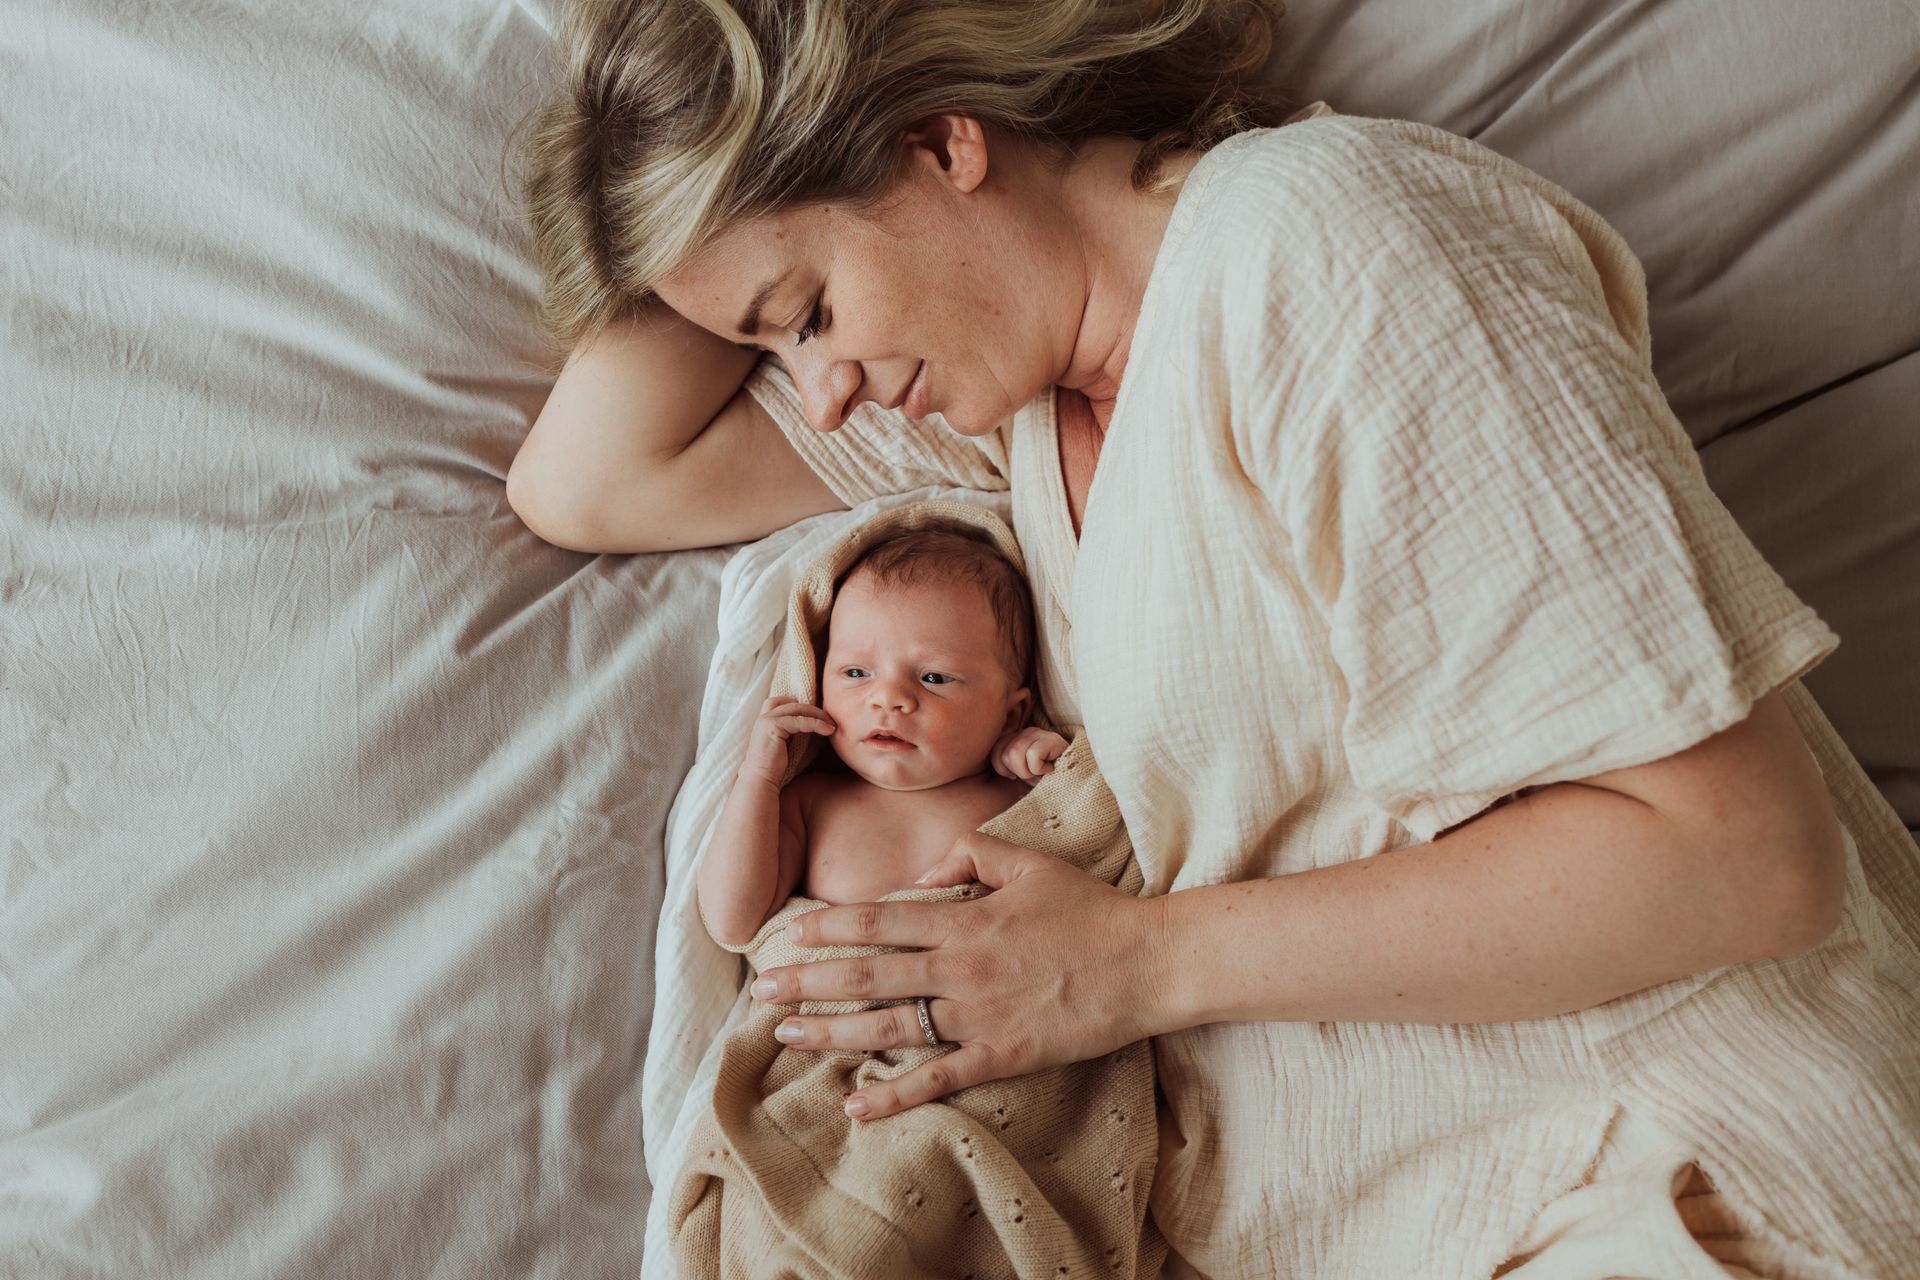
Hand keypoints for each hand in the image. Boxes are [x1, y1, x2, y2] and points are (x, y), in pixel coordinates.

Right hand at [742, 696, 835, 785]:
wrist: (761, 781)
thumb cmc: (775, 769)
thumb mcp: (785, 746)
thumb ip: (793, 733)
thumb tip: (815, 726)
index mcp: (765, 721)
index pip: (782, 702)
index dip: (799, 704)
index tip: (817, 714)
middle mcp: (764, 717)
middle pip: (793, 703)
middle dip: (814, 710)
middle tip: (830, 719)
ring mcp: (767, 720)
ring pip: (798, 709)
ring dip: (818, 715)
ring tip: (832, 725)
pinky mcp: (773, 726)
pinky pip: (800, 720)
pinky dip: (816, 723)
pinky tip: (828, 730)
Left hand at [750, 833, 1172, 1120]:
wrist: (1144, 963)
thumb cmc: (1090, 910)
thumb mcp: (1030, 863)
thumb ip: (973, 853)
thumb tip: (929, 871)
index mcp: (965, 919)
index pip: (880, 920)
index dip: (828, 927)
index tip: (789, 935)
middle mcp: (961, 967)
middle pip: (869, 974)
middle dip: (809, 982)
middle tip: (762, 990)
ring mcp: (978, 1015)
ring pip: (890, 1026)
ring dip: (833, 1032)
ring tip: (787, 1034)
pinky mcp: (1001, 1055)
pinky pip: (937, 1078)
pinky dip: (893, 1095)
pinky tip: (854, 1105)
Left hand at [990, 727, 1068, 783]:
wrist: (1068, 789)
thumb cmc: (1041, 783)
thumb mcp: (1018, 773)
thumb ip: (1004, 762)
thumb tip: (987, 759)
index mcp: (1016, 738)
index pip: (996, 748)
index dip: (1002, 767)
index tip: (1016, 775)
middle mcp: (1028, 732)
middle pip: (1006, 752)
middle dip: (1018, 771)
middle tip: (1033, 775)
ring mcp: (1041, 734)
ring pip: (1016, 754)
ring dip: (1029, 772)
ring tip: (1041, 773)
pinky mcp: (1054, 740)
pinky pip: (1033, 755)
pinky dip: (1040, 769)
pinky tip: (1050, 770)